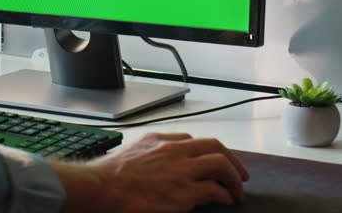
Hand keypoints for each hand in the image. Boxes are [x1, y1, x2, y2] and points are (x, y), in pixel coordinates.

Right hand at [52, 133, 248, 212]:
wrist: (101, 188)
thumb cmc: (110, 176)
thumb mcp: (132, 152)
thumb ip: (150, 152)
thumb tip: (160, 162)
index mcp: (160, 140)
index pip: (194, 141)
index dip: (210, 152)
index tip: (215, 160)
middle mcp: (174, 151)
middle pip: (215, 147)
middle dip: (232, 160)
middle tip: (240, 174)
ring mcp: (181, 171)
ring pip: (220, 164)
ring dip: (234, 178)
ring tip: (237, 190)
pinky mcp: (184, 192)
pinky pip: (214, 190)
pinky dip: (224, 195)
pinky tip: (226, 200)